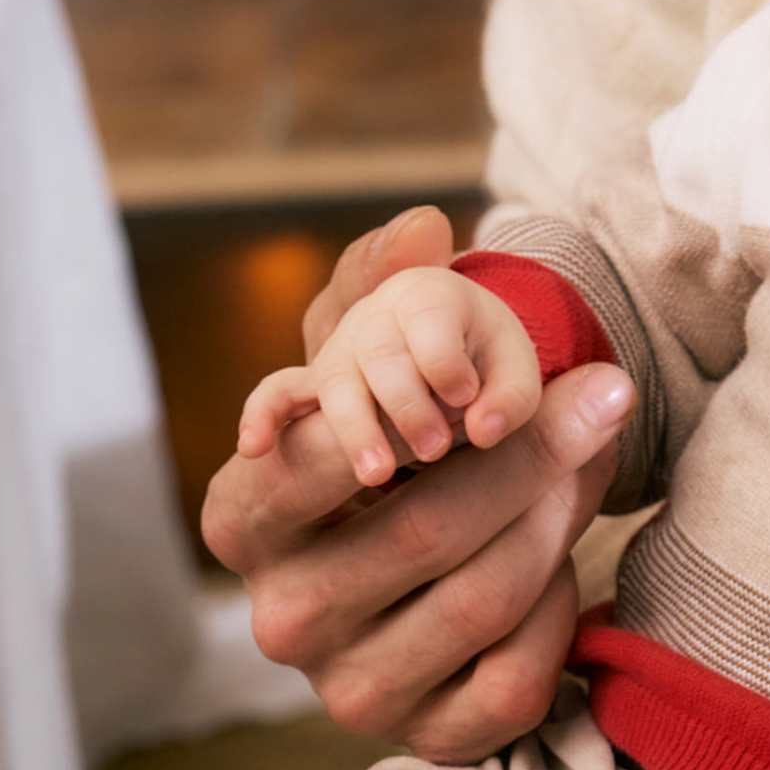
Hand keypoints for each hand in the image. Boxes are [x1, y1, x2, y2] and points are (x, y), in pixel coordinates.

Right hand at [202, 207, 633, 762]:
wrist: (446, 578)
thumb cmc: (409, 456)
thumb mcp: (385, 368)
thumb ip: (389, 287)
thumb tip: (427, 225)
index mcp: (242, 524)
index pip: (310, 463)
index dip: (415, 414)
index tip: (485, 384)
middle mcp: (278, 619)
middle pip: (422, 528)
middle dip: (526, 457)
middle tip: (599, 402)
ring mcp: (349, 691)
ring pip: (482, 596)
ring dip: (555, 521)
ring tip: (585, 469)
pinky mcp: (426, 742)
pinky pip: (518, 676)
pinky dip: (561, 611)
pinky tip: (563, 572)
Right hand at [239, 266, 543, 487]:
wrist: (448, 350)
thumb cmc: (485, 361)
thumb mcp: (514, 368)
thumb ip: (511, 396)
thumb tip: (485, 431)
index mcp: (427, 295)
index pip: (429, 321)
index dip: (445, 362)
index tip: (466, 398)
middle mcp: (373, 316)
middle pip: (380, 354)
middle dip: (406, 403)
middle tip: (436, 448)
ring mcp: (338, 351)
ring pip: (335, 382)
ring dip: (355, 428)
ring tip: (379, 475)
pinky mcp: (312, 388)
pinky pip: (276, 393)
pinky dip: (262, 416)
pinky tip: (255, 448)